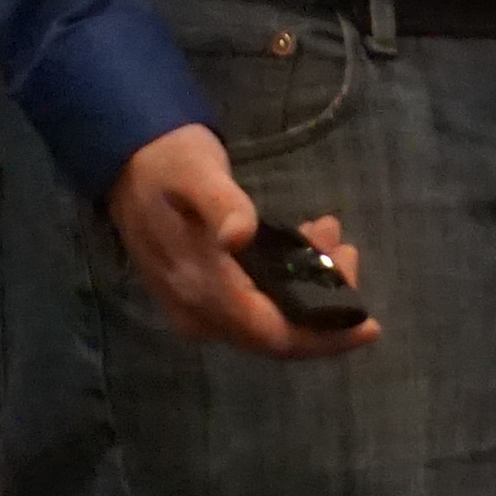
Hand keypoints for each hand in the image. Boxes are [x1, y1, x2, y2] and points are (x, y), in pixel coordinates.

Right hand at [104, 122, 370, 352]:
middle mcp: (198, 312)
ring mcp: (196, 308)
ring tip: (330, 233)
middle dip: (322, 304)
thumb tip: (240, 237)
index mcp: (200, 289)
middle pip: (276, 334)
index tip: (370, 324)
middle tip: (347, 250)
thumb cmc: (168, 161)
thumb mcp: (197, 172)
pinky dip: (288, 279)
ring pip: (268, 318)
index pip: (272, 334)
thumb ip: (221, 204)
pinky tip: (305, 238)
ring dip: (307, 284)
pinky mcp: (201, 296)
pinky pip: (255, 304)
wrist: (125, 158)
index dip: (323, 337)